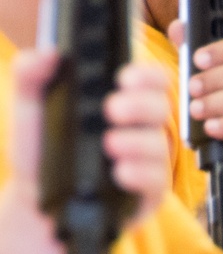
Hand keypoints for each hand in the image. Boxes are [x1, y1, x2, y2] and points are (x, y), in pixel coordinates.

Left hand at [11, 51, 170, 228]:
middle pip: (161, 107)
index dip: (147, 75)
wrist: (33, 199)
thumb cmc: (40, 150)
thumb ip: (30, 74)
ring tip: (110, 144)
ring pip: (159, 145)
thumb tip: (49, 53)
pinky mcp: (146, 193)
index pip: (151, 79)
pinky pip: (156, 181)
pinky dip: (140, 174)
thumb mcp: (29, 108)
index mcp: (122, 100)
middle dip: (141, 105)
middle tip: (111, 109)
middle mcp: (139, 128)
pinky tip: (120, 172)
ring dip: (137, 142)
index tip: (124, 77)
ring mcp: (146, 161)